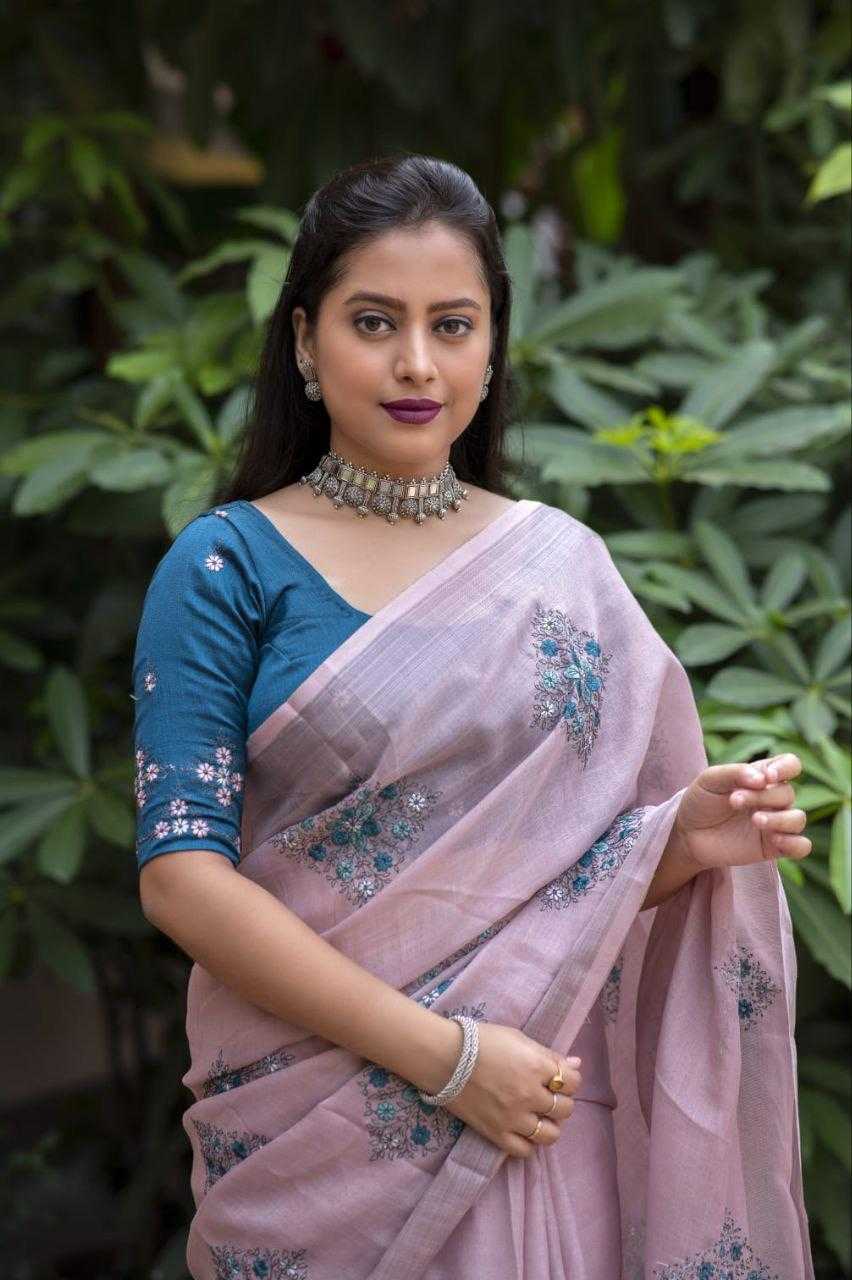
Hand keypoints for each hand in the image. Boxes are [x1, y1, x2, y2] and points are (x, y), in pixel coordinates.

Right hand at [442, 1022, 581, 1158]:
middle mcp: (530, 1094)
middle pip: (565, 1109)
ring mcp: (514, 1117)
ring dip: (549, 1125)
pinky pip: (525, 1151)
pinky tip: (522, 1130)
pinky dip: (528, 1143)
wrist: (445, 1058)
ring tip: (537, 1116)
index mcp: (537, 1066)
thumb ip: (549, 1054)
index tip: (557, 1078)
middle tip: (546, 1096)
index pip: (572, 1082)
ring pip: (550, 1134)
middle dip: (560, 1101)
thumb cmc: (482, 1041)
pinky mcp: (497, 1134)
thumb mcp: (518, 1038)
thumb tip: (576, 1065)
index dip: (568, 1080)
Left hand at [673, 752, 811, 872]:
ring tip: (755, 820)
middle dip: (762, 796)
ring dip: (779, 819)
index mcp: (761, 777)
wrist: (688, 834)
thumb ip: (736, 773)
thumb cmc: (701, 801)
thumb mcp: (710, 780)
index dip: (786, 768)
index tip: (767, 777)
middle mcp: (773, 799)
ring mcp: (775, 823)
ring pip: (798, 819)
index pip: (790, 765)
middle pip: (787, 793)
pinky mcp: (773, 847)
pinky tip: (774, 839)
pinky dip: (795, 843)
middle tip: (734, 801)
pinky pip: (801, 847)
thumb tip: (763, 779)